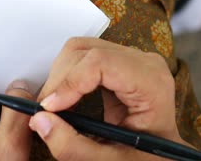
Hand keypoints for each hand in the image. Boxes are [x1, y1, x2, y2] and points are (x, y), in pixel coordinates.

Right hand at [29, 38, 191, 159]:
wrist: (160, 154)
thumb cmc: (144, 157)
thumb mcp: (109, 160)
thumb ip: (72, 145)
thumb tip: (40, 120)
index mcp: (151, 82)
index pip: (100, 62)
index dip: (69, 82)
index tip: (49, 107)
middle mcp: (143, 62)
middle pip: (84, 52)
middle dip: (59, 81)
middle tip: (46, 112)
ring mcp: (129, 58)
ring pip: (78, 50)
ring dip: (59, 78)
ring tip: (56, 108)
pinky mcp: (116, 60)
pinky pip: (81, 55)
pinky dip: (66, 76)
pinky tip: (66, 100)